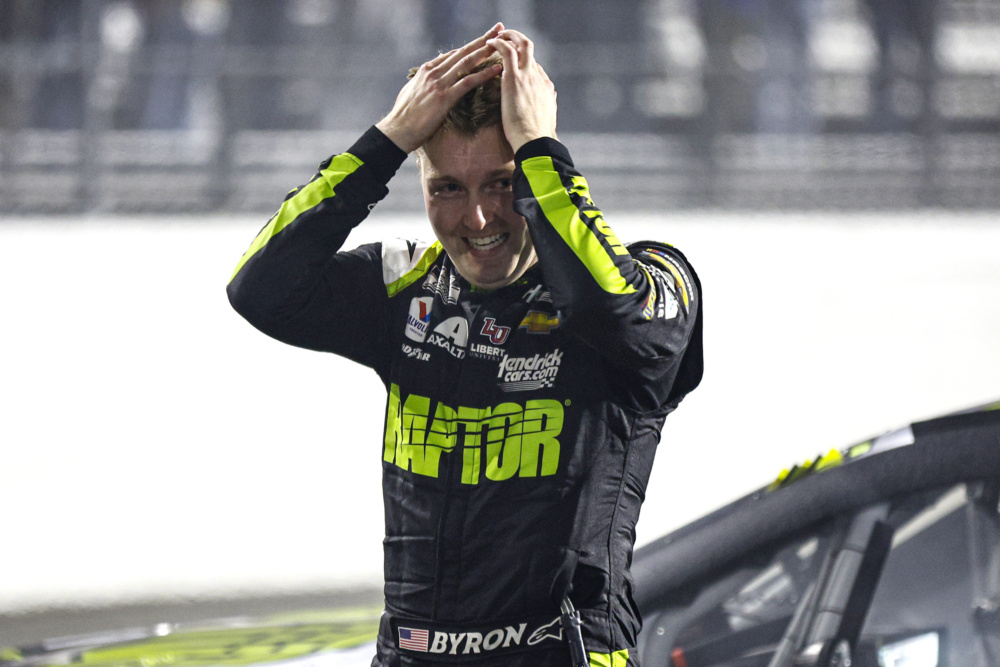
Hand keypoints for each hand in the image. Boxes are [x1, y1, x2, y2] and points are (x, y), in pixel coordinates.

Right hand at [376, 24, 504, 153]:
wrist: (397, 130)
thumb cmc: (404, 115)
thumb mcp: (412, 91)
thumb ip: (423, 82)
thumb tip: (429, 78)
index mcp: (427, 70)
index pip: (453, 54)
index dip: (470, 46)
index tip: (484, 40)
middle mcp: (434, 72)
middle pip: (463, 52)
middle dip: (482, 40)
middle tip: (498, 30)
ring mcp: (439, 84)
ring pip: (467, 63)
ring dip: (486, 52)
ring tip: (502, 44)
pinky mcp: (444, 98)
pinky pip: (468, 82)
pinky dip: (484, 74)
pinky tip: (497, 69)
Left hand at [487, 30, 556, 152]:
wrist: (535, 142)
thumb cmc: (536, 138)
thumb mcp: (546, 120)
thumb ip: (546, 107)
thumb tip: (548, 101)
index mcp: (545, 87)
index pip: (534, 65)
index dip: (522, 59)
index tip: (510, 60)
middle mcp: (538, 77)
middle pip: (530, 49)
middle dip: (517, 39)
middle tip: (504, 38)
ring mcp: (528, 76)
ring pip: (521, 44)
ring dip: (508, 36)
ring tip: (495, 37)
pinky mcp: (515, 78)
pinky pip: (507, 51)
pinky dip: (499, 43)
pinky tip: (490, 43)